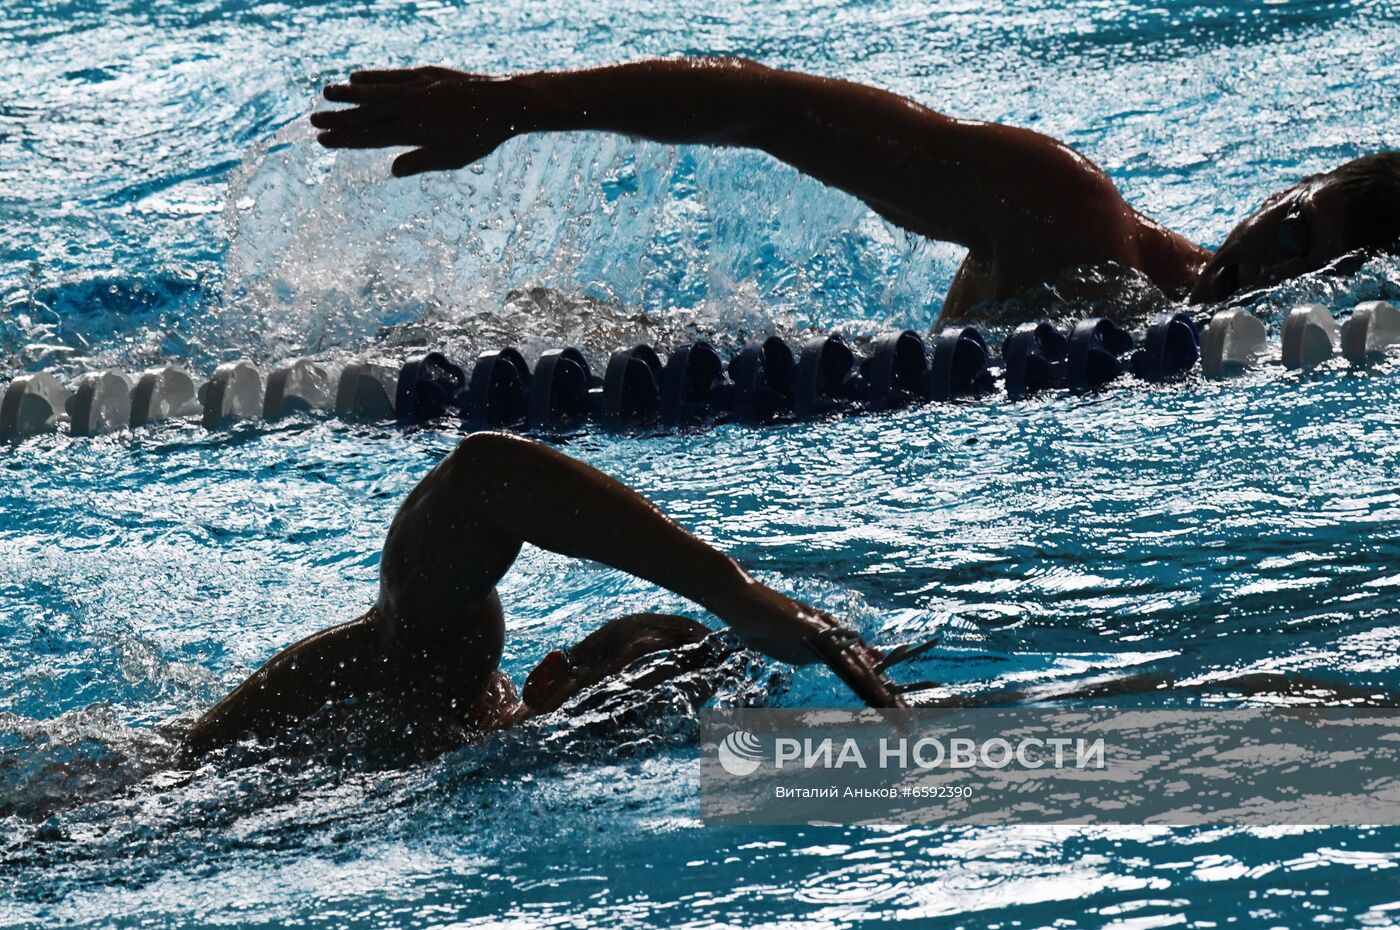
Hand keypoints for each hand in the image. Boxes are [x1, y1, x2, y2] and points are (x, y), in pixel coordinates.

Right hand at [310, 67, 528, 176]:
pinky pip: (394, 76)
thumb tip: (393, 170)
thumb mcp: (453, 158)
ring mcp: (417, 87)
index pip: (372, 137)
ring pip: (376, 90)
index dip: (346, 139)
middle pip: (367, 114)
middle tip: (312, 121)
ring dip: (350, 93)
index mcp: (414, 130)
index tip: (323, 141)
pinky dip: (374, 77)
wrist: (505, 103)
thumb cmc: (481, 136)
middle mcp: (411, 106)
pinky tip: (357, 77)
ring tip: (326, 93)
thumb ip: (421, 161)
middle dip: (339, 118)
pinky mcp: (427, 75)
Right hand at [721, 585, 909, 708]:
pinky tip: (869, 685)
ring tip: (896, 710)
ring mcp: (826, 632)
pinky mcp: (814, 631)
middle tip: (908, 720)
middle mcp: (835, 637)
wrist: (742, 601)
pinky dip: (858, 672)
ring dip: (878, 690)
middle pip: (867, 671)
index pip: (860, 671)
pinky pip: (840, 655)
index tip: (895, 712)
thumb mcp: (792, 648)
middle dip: (887, 696)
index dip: (878, 691)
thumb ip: (814, 655)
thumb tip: (825, 662)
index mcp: (832, 644)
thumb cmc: (763, 625)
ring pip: (859, 666)